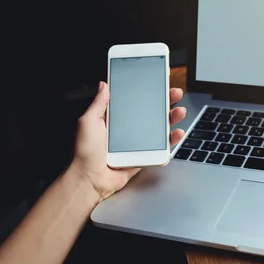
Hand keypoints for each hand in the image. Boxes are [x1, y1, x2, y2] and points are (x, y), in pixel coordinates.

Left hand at [69, 81, 186, 202]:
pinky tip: (176, 133)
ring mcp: (137, 143)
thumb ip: (98, 104)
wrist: (89, 179)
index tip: (159, 83)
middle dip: (166, 102)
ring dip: (172, 119)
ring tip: (179, 112)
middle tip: (174, 94)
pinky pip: (161, 148)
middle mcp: (128, 130)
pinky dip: (171, 141)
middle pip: (151, 112)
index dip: (148, 92)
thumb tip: (103, 85)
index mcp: (115, 119)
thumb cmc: (84, 152)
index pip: (135, 101)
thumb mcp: (87, 122)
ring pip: (160, 128)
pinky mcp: (144, 156)